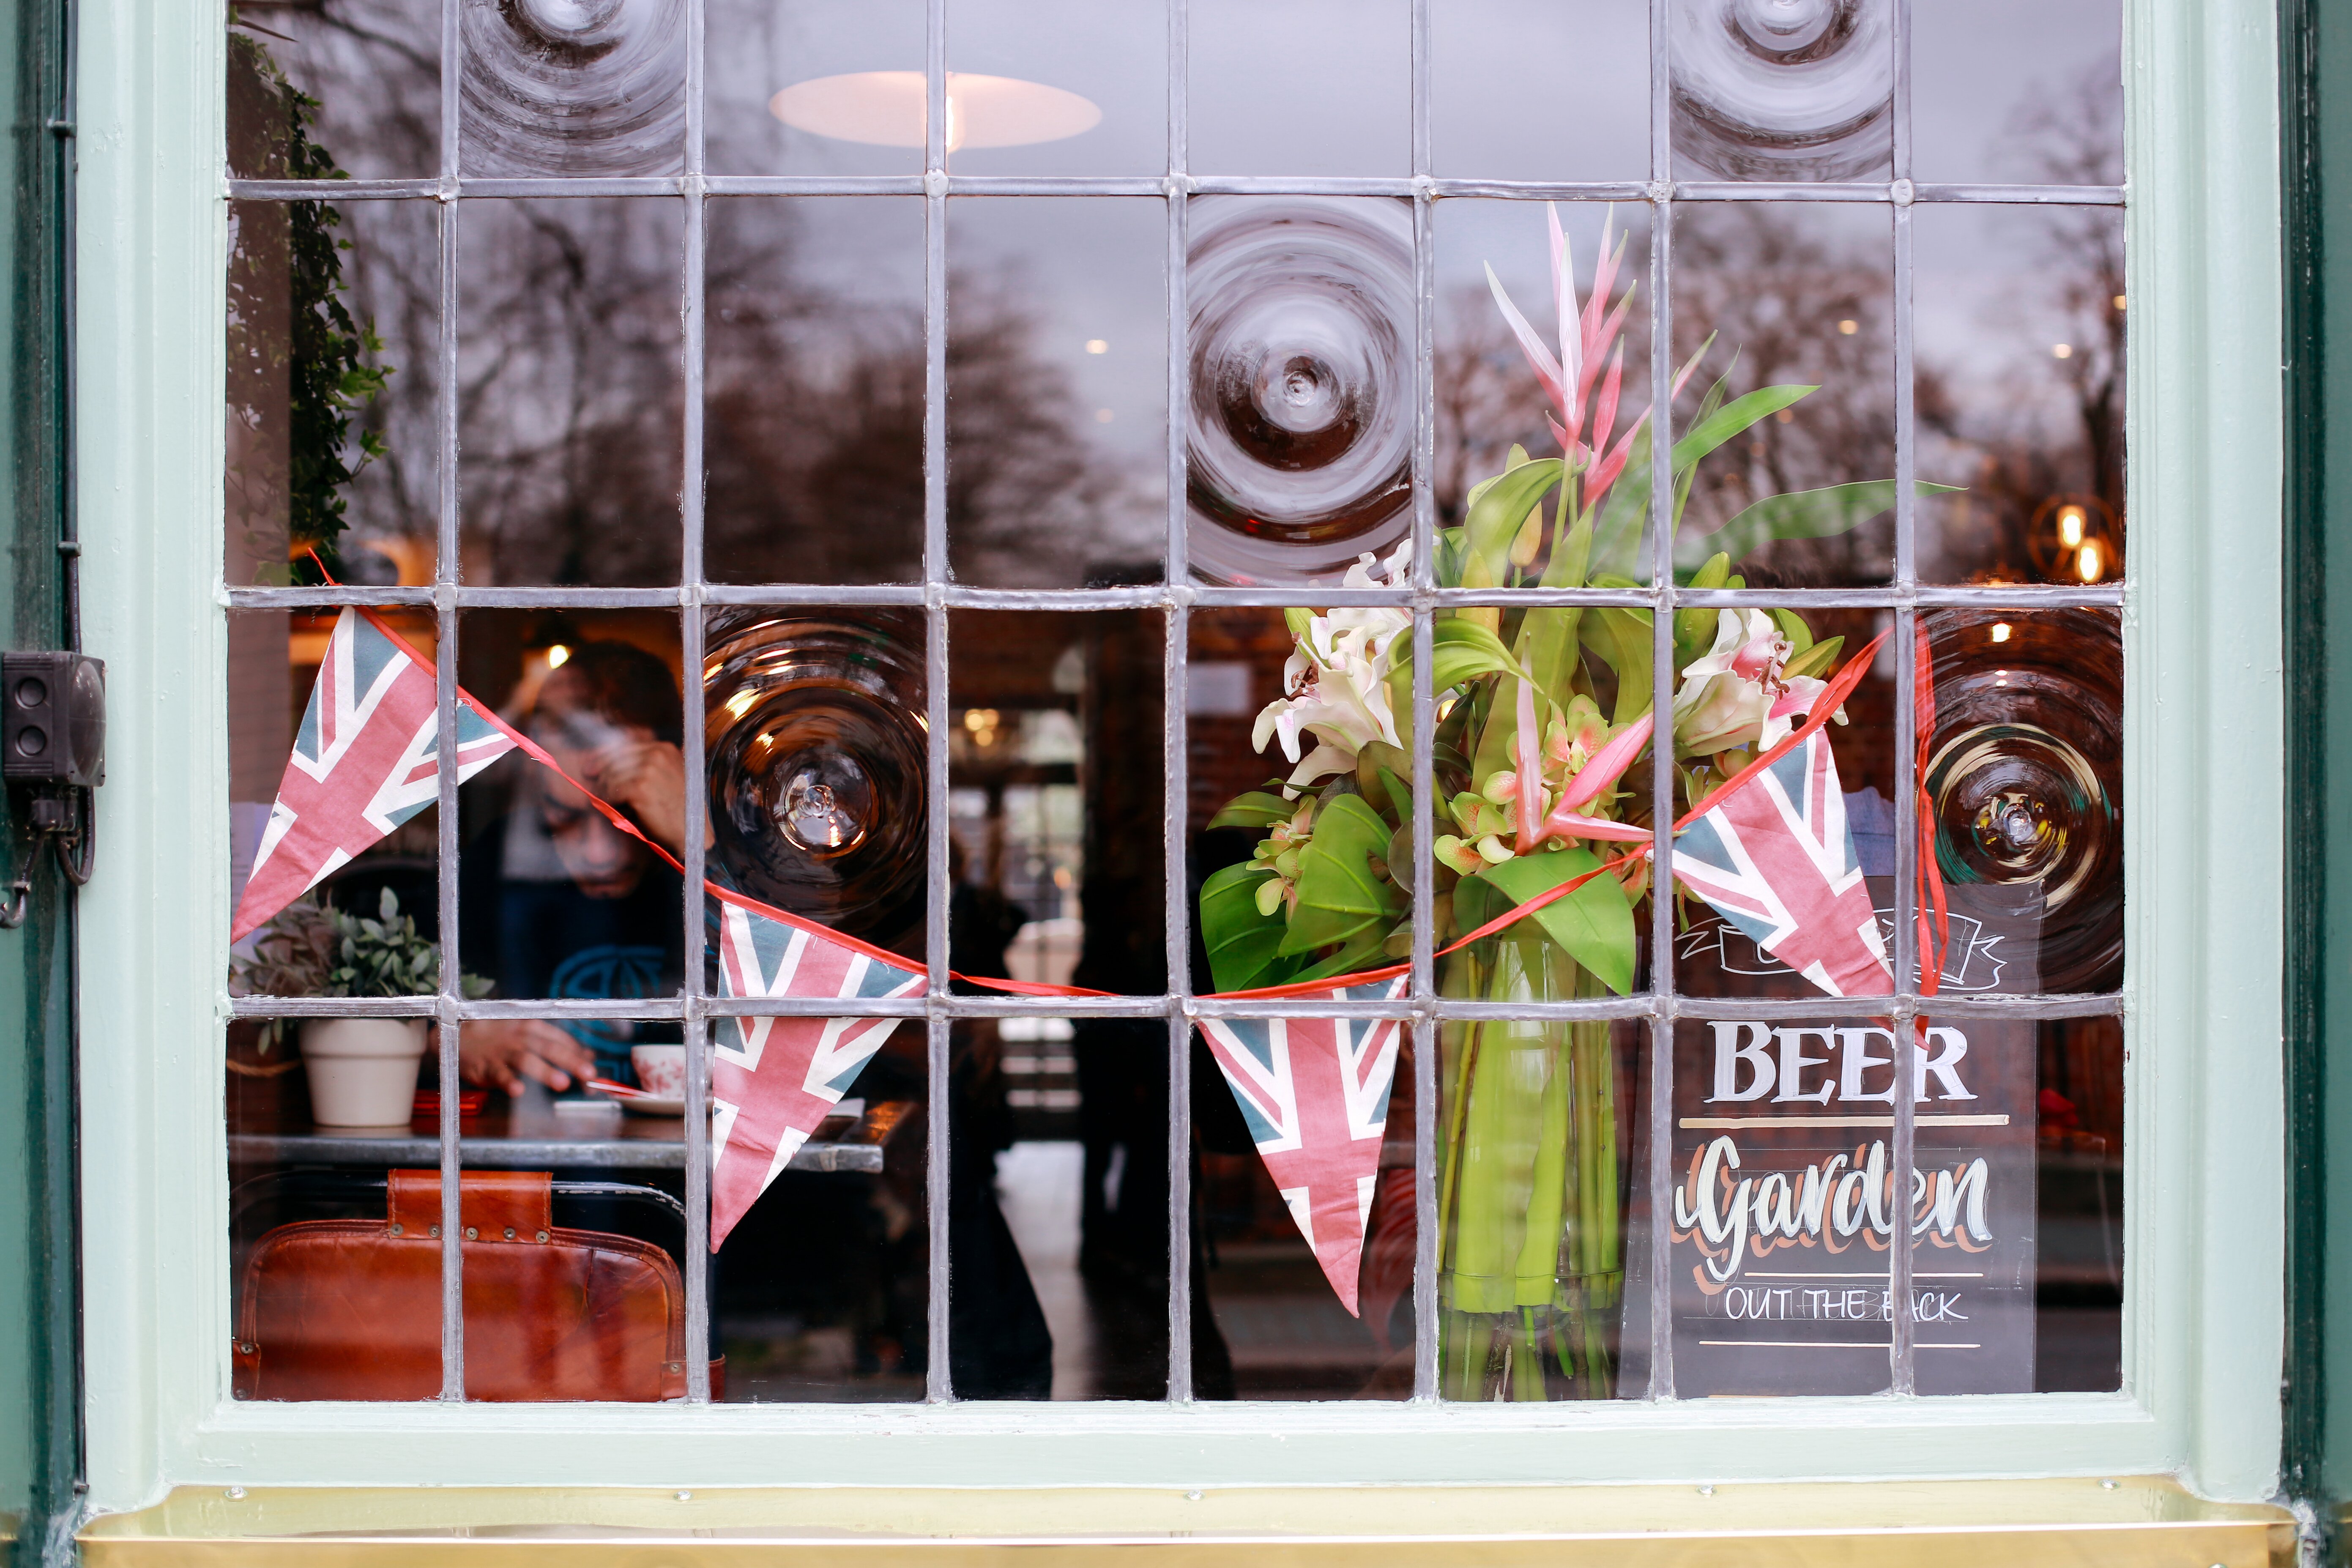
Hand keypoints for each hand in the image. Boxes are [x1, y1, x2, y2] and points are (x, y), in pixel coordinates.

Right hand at [457, 1019, 597, 1094]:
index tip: (593, 1072)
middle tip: (589, 1074)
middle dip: (571, 1061)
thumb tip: (588, 1056)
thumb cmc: (501, 1036)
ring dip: (545, 1071)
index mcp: (535, 1028)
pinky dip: (508, 1082)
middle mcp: (522, 1037)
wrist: (461, 1035)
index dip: (580, 1056)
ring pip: (527, 1060)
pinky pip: (499, 1074)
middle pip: (550, 1048)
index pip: (562, 1041)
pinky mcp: (487, 1066)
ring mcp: (504, 1052)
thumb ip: (557, 1044)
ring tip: (562, 1083)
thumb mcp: (529, 1034)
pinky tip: (518, 1090)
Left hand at [588, 736, 711, 856]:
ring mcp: (649, 770)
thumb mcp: (669, 776)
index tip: (592, 766)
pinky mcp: (640, 787)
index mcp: (665, 748)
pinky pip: (612, 790)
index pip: (624, 745)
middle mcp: (657, 754)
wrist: (691, 830)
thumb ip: (647, 764)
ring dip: (605, 788)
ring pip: (611, 774)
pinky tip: (614, 805)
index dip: (604, 756)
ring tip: (607, 798)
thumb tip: (610, 761)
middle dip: (601, 771)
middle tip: (591, 780)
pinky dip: (609, 799)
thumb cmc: (679, 808)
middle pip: (615, 758)